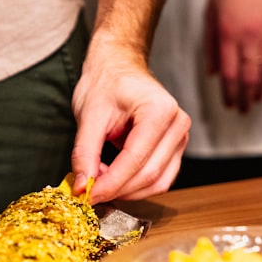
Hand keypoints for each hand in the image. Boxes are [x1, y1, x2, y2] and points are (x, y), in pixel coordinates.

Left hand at [70, 34, 189, 203]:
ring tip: (100, 178)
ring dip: (126, 190)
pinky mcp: (175, 150)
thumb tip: (82, 186)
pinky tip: (114, 177)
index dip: (110, 183)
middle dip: (117, 189)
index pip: (136, 159)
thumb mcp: (88, 115)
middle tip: (88, 189)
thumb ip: (85, 153)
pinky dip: (135, 186)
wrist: (118, 67)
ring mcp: (180, 138)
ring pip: (157, 183)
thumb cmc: (106, 82)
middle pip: (149, 175)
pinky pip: (160, 179)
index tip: (87, 194)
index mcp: (159, 110)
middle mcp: (177, 125)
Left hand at [203, 0, 261, 113]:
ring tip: (257, 99)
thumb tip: (211, 72)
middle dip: (246, 96)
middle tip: (243, 109)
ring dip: (261, 87)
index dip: (230, 93)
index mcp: (228, 33)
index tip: (230, 104)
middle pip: (249, 76)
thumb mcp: (210, 11)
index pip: (229, 73)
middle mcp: (249, 35)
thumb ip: (210, 44)